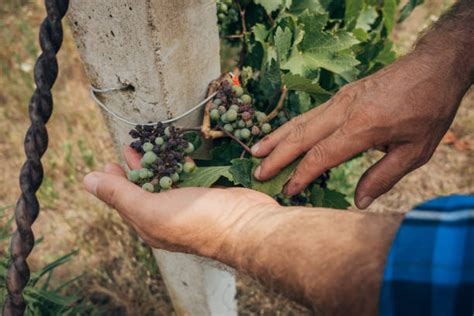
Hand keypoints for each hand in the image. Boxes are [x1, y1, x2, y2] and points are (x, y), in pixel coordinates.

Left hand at [83, 146, 278, 256]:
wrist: (247, 224)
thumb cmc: (197, 219)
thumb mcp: (150, 208)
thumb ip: (120, 194)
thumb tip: (87, 180)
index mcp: (150, 224)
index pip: (125, 201)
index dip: (114, 182)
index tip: (108, 162)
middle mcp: (168, 217)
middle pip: (146, 190)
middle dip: (136, 168)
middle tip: (129, 147)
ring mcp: (190, 206)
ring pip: (168, 182)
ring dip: (158, 164)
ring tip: (151, 146)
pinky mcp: (208, 194)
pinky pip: (189, 178)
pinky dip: (182, 165)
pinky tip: (181, 155)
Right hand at [252, 52, 467, 208]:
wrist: (434, 67)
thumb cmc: (428, 110)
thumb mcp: (415, 151)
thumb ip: (384, 177)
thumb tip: (359, 201)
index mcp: (362, 128)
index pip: (321, 156)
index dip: (301, 175)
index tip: (287, 191)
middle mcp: (344, 111)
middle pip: (301, 136)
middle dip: (277, 156)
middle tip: (257, 172)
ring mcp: (341, 100)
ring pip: (300, 121)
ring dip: (276, 137)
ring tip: (255, 150)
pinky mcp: (342, 95)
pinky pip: (310, 114)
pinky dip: (291, 126)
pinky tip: (282, 134)